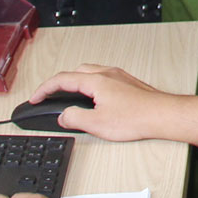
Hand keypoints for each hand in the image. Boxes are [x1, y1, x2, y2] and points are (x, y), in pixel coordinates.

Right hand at [27, 64, 170, 140]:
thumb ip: (75, 118)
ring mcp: (119, 76)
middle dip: (59, 84)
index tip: (35, 98)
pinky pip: (102, 78)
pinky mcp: (128, 83)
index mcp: (96, 80)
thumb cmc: (137, 118)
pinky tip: (93, 98)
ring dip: (75, 83)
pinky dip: (90, 85)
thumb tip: (63, 116)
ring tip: (68, 97)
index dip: (44, 89)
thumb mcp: (97, 124)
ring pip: (89, 73)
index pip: (62, 80)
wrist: (163, 115)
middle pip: (75, 72)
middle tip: (48, 96)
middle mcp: (107, 73)